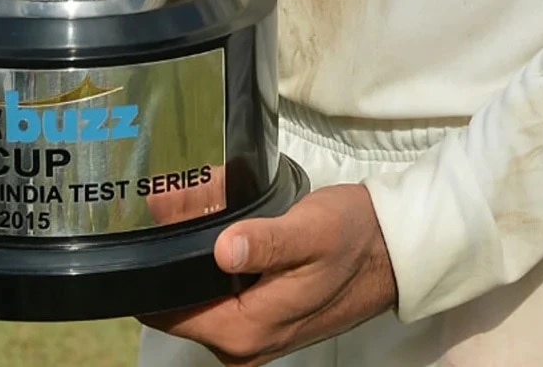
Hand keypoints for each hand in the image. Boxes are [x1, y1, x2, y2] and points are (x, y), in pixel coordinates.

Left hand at [141, 185, 396, 364]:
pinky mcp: (262, 320)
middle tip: (171, 196)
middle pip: (180, 302)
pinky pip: (219, 294)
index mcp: (245, 331)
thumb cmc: (353, 237)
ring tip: (190, 200)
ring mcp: (251, 335)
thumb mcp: (311, 231)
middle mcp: (242, 345)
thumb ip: (267, 242)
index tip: (151, 218)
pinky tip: (217, 223)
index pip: (169, 312)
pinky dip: (212, 262)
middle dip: (172, 253)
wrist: (391, 251)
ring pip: (199, 295)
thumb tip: (223, 249)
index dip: (156, 267)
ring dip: (192, 254)